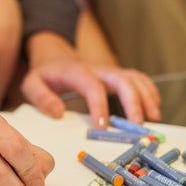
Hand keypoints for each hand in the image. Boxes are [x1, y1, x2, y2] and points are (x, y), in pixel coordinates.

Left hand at [22, 32, 160, 127]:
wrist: (54, 58)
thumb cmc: (43, 74)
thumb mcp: (31, 84)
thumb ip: (41, 97)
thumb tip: (58, 113)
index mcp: (76, 72)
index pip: (92, 86)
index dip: (99, 106)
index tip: (102, 127)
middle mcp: (96, 69)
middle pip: (121, 80)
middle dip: (133, 102)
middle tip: (139, 125)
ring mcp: (108, 70)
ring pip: (134, 78)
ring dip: (146, 96)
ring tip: (154, 118)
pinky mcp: (115, 74)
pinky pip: (137, 78)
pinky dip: (149, 90)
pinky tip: (154, 106)